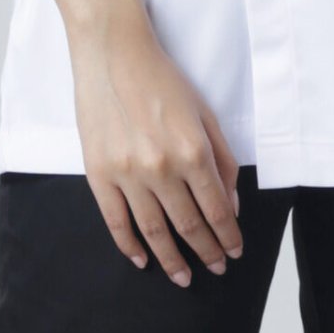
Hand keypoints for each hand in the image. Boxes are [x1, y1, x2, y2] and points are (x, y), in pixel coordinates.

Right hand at [70, 12, 244, 285]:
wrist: (113, 55)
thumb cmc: (164, 80)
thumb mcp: (205, 114)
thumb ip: (222, 161)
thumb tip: (231, 205)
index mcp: (193, 151)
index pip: (217, 209)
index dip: (227, 236)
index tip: (234, 252)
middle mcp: (161, 168)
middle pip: (188, 225)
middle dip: (206, 252)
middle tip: (216, 268)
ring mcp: (127, 174)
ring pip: (153, 231)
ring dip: (171, 259)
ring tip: (183, 277)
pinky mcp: (98, 174)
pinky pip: (115, 221)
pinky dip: (129, 245)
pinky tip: (142, 260)